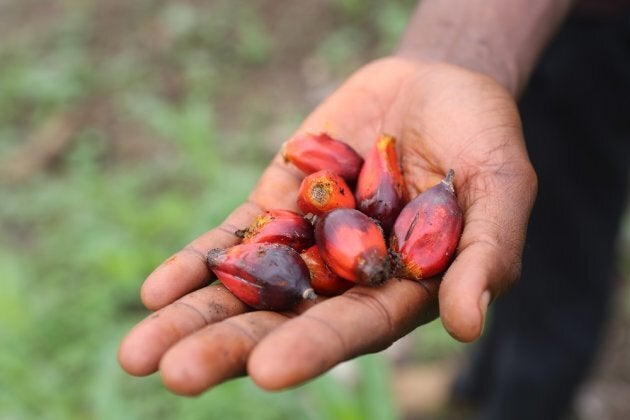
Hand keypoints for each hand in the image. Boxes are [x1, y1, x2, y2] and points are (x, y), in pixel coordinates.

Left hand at [118, 56, 536, 394]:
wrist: (436, 88)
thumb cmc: (482, 140)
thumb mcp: (500, 189)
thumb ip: (486, 255)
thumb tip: (470, 323)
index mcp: (398, 291)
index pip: (354, 329)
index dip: (313, 349)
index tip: (265, 372)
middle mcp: (344, 280)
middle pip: (282, 321)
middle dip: (229, 347)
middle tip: (174, 374)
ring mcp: (305, 244)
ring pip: (244, 289)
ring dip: (192, 318)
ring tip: (137, 354)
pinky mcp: (277, 207)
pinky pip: (232, 241)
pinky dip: (195, 265)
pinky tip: (154, 291)